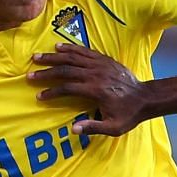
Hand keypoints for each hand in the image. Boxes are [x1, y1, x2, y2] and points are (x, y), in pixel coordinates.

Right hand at [29, 44, 147, 136]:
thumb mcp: (114, 127)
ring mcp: (100, 64)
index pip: (68, 88)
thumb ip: (94, 128)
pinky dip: (70, 48)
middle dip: (46, 72)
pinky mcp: (104, 59)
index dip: (52, 92)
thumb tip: (73, 129)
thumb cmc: (129, 114)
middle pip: (66, 69)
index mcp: (96, 90)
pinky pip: (84, 51)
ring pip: (73, 57)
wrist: (146, 97)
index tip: (40, 96)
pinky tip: (58, 46)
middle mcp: (96, 74)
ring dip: (53, 57)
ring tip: (37, 57)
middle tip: (30, 74)